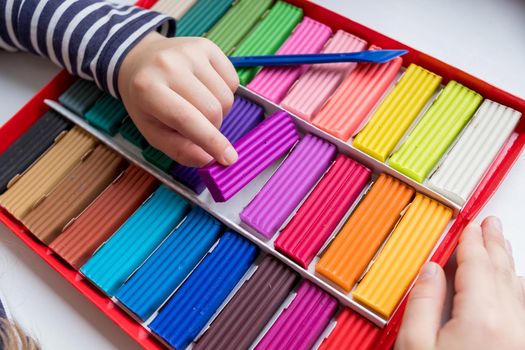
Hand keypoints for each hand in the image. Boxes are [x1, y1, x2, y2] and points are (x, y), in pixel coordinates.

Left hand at [119, 32, 239, 166]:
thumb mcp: (152, 131)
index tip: (227, 159)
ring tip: (199, 106)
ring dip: (219, 111)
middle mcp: (169, 65)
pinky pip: (233, 81)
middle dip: (213, 128)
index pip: (187, 119)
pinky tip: (206, 89)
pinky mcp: (207, 46)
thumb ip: (179, 149)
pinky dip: (225, 93)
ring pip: (226, 98)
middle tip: (199, 127)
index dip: (211, 142)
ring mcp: (190, 52)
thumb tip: (208, 159)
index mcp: (148, 89)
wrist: (140, 59)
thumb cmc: (146, 100)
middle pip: (212, 110)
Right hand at [396, 216, 524, 349]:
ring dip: (505, 263)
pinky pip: (521, 307)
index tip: (468, 227)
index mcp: (481, 319)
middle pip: (501, 272)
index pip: (476, 266)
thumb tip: (428, 272)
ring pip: (515, 289)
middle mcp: (509, 326)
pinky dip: (514, 287)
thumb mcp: (415, 346)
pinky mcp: (520, 349)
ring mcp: (520, 339)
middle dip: (493, 245)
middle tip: (490, 225)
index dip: (471, 242)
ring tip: (498, 244)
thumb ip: (421, 304)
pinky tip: (511, 280)